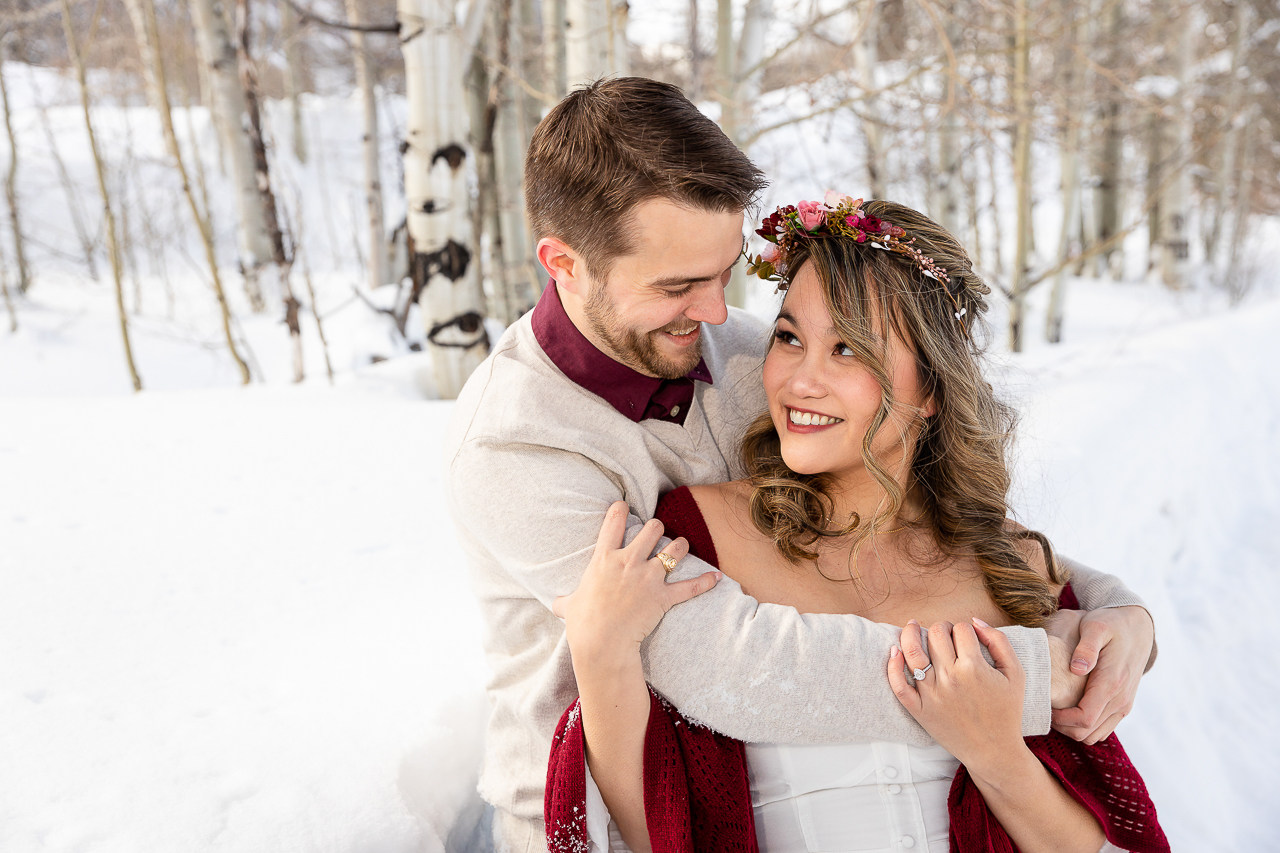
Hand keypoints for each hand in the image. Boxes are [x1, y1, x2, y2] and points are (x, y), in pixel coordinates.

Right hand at [552, 501, 721, 666]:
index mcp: (604, 560)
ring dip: (680, 547)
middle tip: (657, 534)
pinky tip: (717, 577)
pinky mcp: (663, 598)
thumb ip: (564, 601)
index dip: (620, 508)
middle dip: (657, 528)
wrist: (601, 645)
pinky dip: (705, 582)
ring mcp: (648, 579)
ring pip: (674, 550)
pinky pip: (690, 587)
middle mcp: (628, 562)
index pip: (614, 522)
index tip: (624, 505)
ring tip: (680, 547)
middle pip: (652, 528)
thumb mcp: (568, 607)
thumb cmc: (582, 625)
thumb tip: (555, 605)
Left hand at [887, 618, 1024, 774]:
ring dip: (910, 633)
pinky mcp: (919, 710)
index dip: (964, 629)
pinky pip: (898, 685)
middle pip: (936, 634)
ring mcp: (931, 694)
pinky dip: (893, 666)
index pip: (961, 630)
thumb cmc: (1006, 712)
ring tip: (912, 626)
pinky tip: (894, 651)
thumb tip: (974, 622)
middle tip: (946, 635)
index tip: (967, 638)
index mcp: (975, 668)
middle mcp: (950, 678)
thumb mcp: (1016, 674)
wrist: (994, 751)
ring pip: (912, 652)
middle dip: (942, 628)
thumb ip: (999, 642)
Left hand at [1051, 605, 1154, 743]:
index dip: (1060, 719)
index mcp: (1111, 683)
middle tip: (1045, 708)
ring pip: (1095, 735)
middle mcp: (1120, 700)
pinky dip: (1085, 727)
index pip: (1084, 718)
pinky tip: (1069, 709)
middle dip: (1062, 726)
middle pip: (1087, 733)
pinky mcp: (1123, 705)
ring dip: (1073, 729)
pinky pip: (1103, 728)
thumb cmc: (1111, 624)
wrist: (1138, 627)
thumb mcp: (1095, 627)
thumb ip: (1087, 647)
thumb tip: (1077, 668)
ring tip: (1055, 709)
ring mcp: (1123, 705)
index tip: (1045, 705)